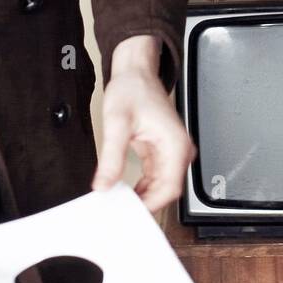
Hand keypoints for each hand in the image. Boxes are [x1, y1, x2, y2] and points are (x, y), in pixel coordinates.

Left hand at [91, 37, 195, 212]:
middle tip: (120, 210)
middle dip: (145, 203)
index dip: (151, 204)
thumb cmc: (133, 89)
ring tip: (119, 201)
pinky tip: (124, 190)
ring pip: (161, 187)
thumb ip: (111, 157)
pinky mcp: (162, 152)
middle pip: (166, 191)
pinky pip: (155, 178)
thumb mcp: (117, 123)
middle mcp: (179, 150)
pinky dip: (141, 187)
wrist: (136, 71)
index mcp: (175, 145)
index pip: (170, 188)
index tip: (130, 211)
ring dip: (142, 196)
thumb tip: (104, 184)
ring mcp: (171, 152)